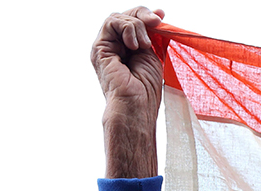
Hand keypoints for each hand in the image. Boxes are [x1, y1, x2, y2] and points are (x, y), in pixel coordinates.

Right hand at [90, 7, 165, 177]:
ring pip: (118, 18)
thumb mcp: (154, 55)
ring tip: (144, 46)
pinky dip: (127, 29)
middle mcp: (114, 47)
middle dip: (143, 15)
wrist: (136, 106)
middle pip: (125, 16)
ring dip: (136, 26)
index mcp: (127, 49)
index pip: (133, 22)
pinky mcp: (99, 48)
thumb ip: (152, 35)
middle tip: (157, 22)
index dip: (146, 15)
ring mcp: (105, 47)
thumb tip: (158, 15)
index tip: (161, 16)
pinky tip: (135, 46)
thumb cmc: (147, 89)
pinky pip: (111, 23)